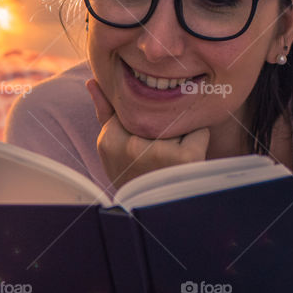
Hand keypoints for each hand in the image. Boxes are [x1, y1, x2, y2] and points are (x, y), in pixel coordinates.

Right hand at [86, 78, 209, 190]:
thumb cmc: (133, 176)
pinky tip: (189, 159)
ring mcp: (158, 152)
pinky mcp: (185, 157)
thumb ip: (105, 112)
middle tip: (160, 152)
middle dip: (163, 124)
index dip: (146, 118)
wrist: (154, 211)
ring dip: (181, 131)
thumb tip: (92, 81)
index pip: (135, 108)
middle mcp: (131, 146)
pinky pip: (199, 131)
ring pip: (178, 120)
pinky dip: (199, 141)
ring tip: (173, 158)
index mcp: (109, 141)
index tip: (145, 139)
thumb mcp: (112, 148)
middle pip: (157, 113)